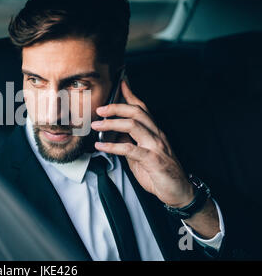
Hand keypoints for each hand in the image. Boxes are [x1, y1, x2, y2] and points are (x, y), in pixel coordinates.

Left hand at [91, 79, 193, 207]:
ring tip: (96, 125)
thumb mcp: (142, 155)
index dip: (131, 94)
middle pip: (137, 112)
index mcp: (155, 132)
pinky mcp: (153, 160)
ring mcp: (156, 146)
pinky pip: (129, 149)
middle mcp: (157, 135)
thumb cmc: (160, 174)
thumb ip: (129, 143)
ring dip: (112, 123)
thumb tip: (112, 136)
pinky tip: (100, 147)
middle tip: (99, 109)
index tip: (120, 83)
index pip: (143, 108)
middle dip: (116, 107)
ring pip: (133, 125)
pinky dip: (112, 147)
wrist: (180, 192)